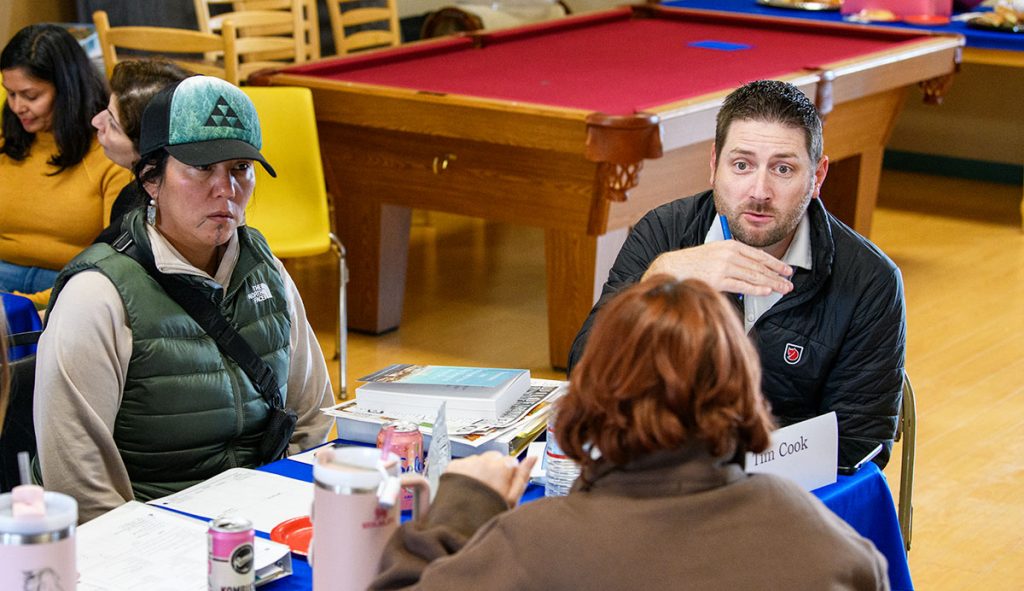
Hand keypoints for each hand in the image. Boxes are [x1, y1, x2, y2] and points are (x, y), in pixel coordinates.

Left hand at [445, 452, 536, 507]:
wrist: (458, 525)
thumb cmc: (486, 515)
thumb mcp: (512, 499)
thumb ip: (523, 476)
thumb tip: (532, 459)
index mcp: (501, 468)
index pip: (512, 461)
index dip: (510, 475)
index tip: (505, 485)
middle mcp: (484, 461)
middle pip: (495, 458)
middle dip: (495, 470)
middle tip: (492, 489)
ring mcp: (467, 463)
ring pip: (479, 460)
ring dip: (480, 470)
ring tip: (477, 491)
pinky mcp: (453, 466)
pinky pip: (463, 464)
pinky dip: (465, 473)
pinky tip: (466, 488)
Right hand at [642, 240, 792, 296]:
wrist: (672, 268)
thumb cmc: (693, 263)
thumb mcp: (715, 253)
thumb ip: (733, 258)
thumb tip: (752, 270)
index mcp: (729, 245)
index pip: (758, 255)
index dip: (774, 263)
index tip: (786, 269)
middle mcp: (728, 254)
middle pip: (759, 266)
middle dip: (777, 275)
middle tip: (789, 282)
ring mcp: (723, 266)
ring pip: (754, 276)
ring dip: (771, 283)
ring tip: (783, 288)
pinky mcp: (718, 279)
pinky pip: (742, 285)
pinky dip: (756, 288)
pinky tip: (766, 291)